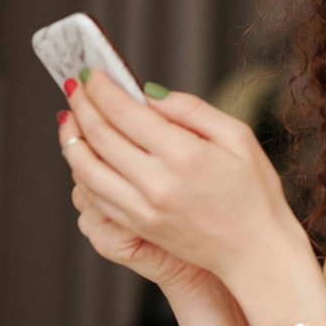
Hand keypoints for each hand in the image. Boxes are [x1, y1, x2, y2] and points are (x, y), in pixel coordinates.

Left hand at [57, 69, 306, 284]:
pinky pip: (94, 195)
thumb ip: (193, 111)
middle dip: (81, 105)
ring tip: (69, 118)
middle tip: (75, 86)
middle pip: (99, 136)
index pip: (125, 113)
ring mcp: (143, 209)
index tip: (91, 73)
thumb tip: (149, 94)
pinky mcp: (137, 226)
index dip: (102, 88)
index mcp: (186, 155)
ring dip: (71, 139)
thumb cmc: (255, 193)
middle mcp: (158, 183)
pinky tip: (83, 155)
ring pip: (86, 168)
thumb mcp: (239, 138)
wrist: (256, 251)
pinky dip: (81, 170)